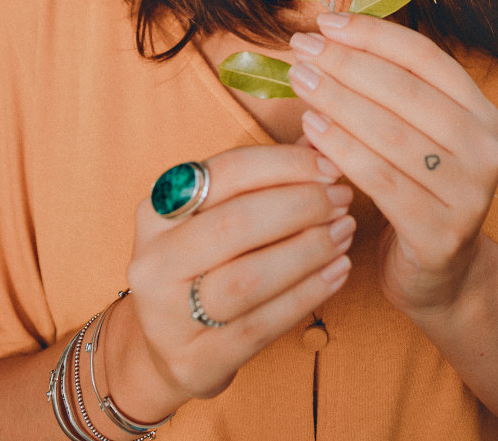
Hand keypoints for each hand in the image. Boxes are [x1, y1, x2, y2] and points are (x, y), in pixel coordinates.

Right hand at [113, 145, 353, 411]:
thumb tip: (320, 138)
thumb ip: (264, 178)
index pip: (226, 172)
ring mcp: (168, 315)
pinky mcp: (195, 360)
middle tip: (342, 200)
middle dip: (301, 206)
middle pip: (236, 223)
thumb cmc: (205, 264)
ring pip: (248, 277)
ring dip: (308, 251)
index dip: (284, 165)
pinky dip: (307, 295)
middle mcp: (154, 259)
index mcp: (157, 210)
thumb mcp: (219, 216)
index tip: (330, 166)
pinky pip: (261, 325)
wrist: (163, 349)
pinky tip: (338, 273)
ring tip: (344, 233)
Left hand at [289, 13, 497, 318]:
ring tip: (300, 81)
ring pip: (390, 133)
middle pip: (405, 91)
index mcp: (481, 111)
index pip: (424, 57)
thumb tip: (324, 38)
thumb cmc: (414, 187)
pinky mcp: (442, 233)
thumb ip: (383, 89)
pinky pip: (381, 180)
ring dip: (337, 101)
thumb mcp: (412, 132)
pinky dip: (342, 150)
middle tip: (301, 49)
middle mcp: (485, 148)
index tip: (325, 22)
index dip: (373, 34)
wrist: (439, 275)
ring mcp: (469, 193)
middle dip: (346, 64)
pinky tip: (311, 130)